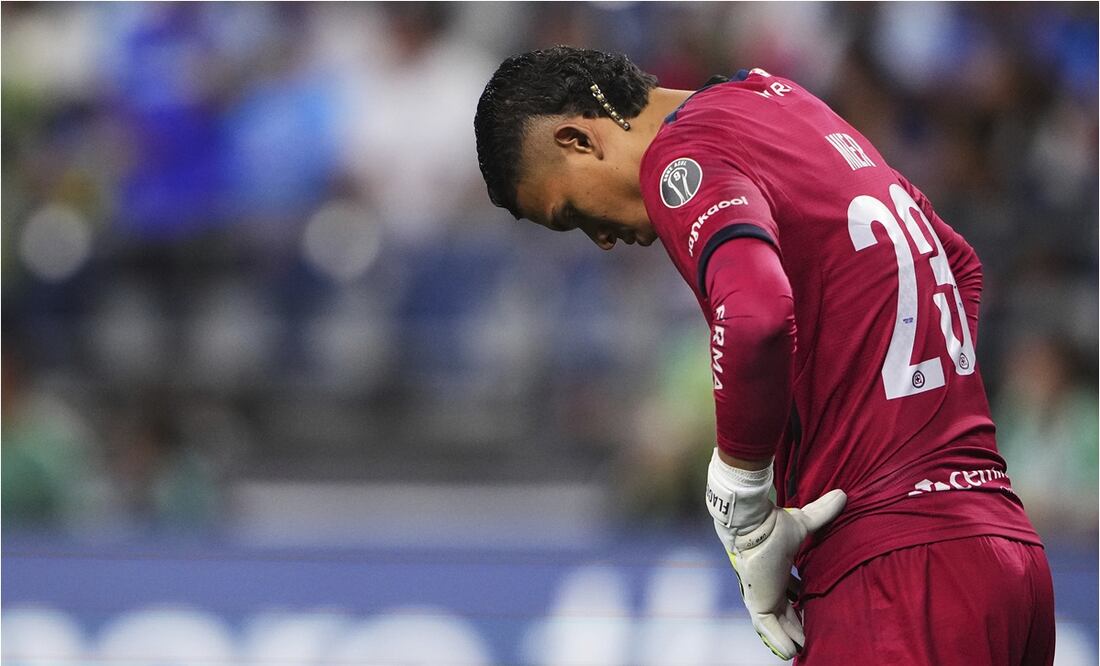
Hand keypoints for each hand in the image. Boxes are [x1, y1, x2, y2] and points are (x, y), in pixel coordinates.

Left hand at [716, 489, 846, 659]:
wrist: (754, 525)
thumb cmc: (774, 524)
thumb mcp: (803, 524)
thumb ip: (822, 513)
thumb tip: (842, 494)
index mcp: (778, 569)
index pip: (789, 589)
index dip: (799, 599)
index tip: (810, 605)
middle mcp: (770, 583)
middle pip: (785, 609)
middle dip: (797, 622)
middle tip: (812, 634)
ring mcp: (763, 594)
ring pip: (778, 622)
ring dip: (790, 635)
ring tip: (805, 647)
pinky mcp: (758, 603)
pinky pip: (769, 629)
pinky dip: (779, 640)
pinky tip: (791, 652)